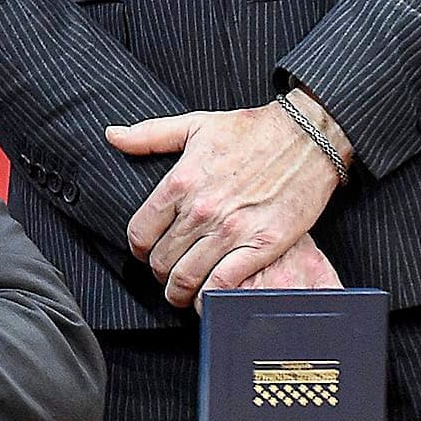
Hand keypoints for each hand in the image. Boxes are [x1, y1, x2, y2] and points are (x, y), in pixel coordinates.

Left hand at [106, 95, 345, 306]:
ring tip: (181, 292)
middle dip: (159, 271)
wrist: (307, 137)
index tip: (144, 252)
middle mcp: (202, 209)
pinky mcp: (263, 244)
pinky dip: (210, 296)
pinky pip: (224, 283)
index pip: (140, 231)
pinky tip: (208, 296)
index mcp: (181, 181)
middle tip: (165, 273)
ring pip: (187, 276)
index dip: (138, 248)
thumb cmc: (251, 130)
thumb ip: (149, 135)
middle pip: (162, 259)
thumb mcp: (194, 125)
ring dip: (178, 291)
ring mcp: (232, 229)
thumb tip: (113, 136)